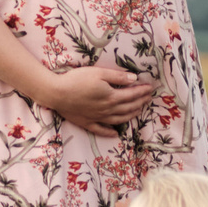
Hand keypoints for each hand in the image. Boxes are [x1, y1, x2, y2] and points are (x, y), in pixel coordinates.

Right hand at [41, 65, 156, 135]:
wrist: (57, 93)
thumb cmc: (77, 80)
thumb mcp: (99, 73)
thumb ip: (117, 77)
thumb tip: (134, 79)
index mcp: (111, 97)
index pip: (131, 95)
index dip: (142, 91)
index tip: (151, 88)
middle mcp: (107, 110)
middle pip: (128, 108)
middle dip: (140, 103)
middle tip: (148, 98)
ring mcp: (97, 118)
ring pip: (118, 120)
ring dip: (130, 116)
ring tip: (138, 112)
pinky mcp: (87, 123)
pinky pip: (101, 130)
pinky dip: (110, 132)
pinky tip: (116, 133)